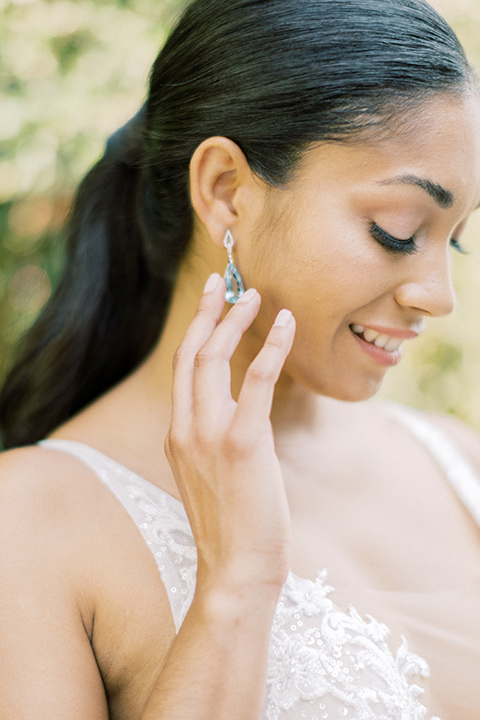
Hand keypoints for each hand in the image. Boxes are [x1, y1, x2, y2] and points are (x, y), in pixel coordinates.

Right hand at [165, 273, 295, 596]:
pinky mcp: (242, 444)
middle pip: (190, 353)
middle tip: (225, 282)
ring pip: (212, 359)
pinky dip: (270, 348)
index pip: (182, 369)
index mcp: (178, 435)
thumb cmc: (234, 526)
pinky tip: (286, 325)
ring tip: (257, 296)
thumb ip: (214, 442)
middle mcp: (185, 429)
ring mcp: (208, 436)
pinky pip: (254, 382)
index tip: (211, 304)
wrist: (237, 571)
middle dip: (207, 312)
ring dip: (234, 320)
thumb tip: (237, 416)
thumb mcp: (213, 477)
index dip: (197, 331)